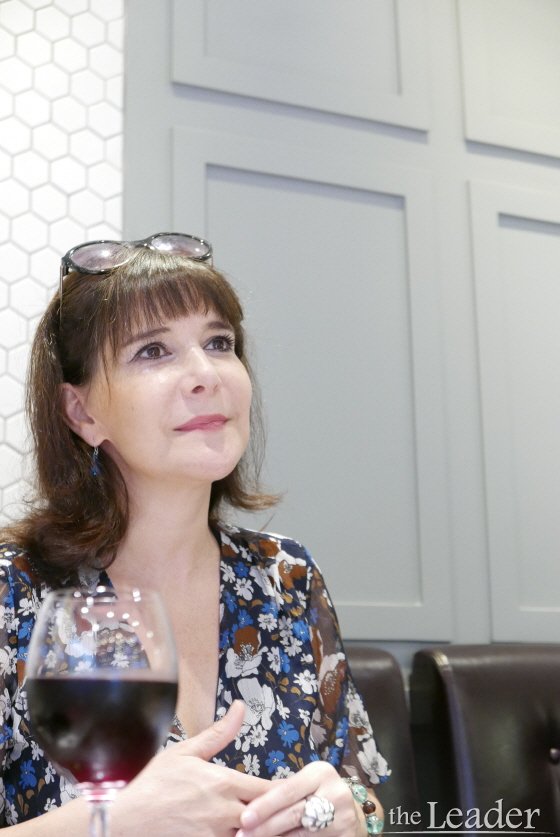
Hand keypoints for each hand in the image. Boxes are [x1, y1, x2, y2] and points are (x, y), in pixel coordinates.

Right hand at [111, 701, 271, 835]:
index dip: (281, 791)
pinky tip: (241, 834)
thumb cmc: (154, 784)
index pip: (270, 789)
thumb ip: (219, 733)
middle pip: (267, 816)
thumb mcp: (185, 752)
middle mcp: (226, 812)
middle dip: (275, 814)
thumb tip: (240, 707)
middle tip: (282, 810)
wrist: (125, 821)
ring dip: (259, 830)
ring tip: (265, 824)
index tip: (289, 790)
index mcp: (224, 783)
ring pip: (253, 836)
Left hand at [235, 760, 363, 836]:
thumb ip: (282, 790)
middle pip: (294, 815)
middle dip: (266, 827)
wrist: (353, 812)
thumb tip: (247, 802)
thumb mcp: (304, 783)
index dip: (265, 806)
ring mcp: (344, 819)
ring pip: (302, 835)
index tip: (244, 818)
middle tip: (243, 836)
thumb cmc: (318, 793)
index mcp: (321, 773)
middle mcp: (336, 793)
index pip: (288, 791)